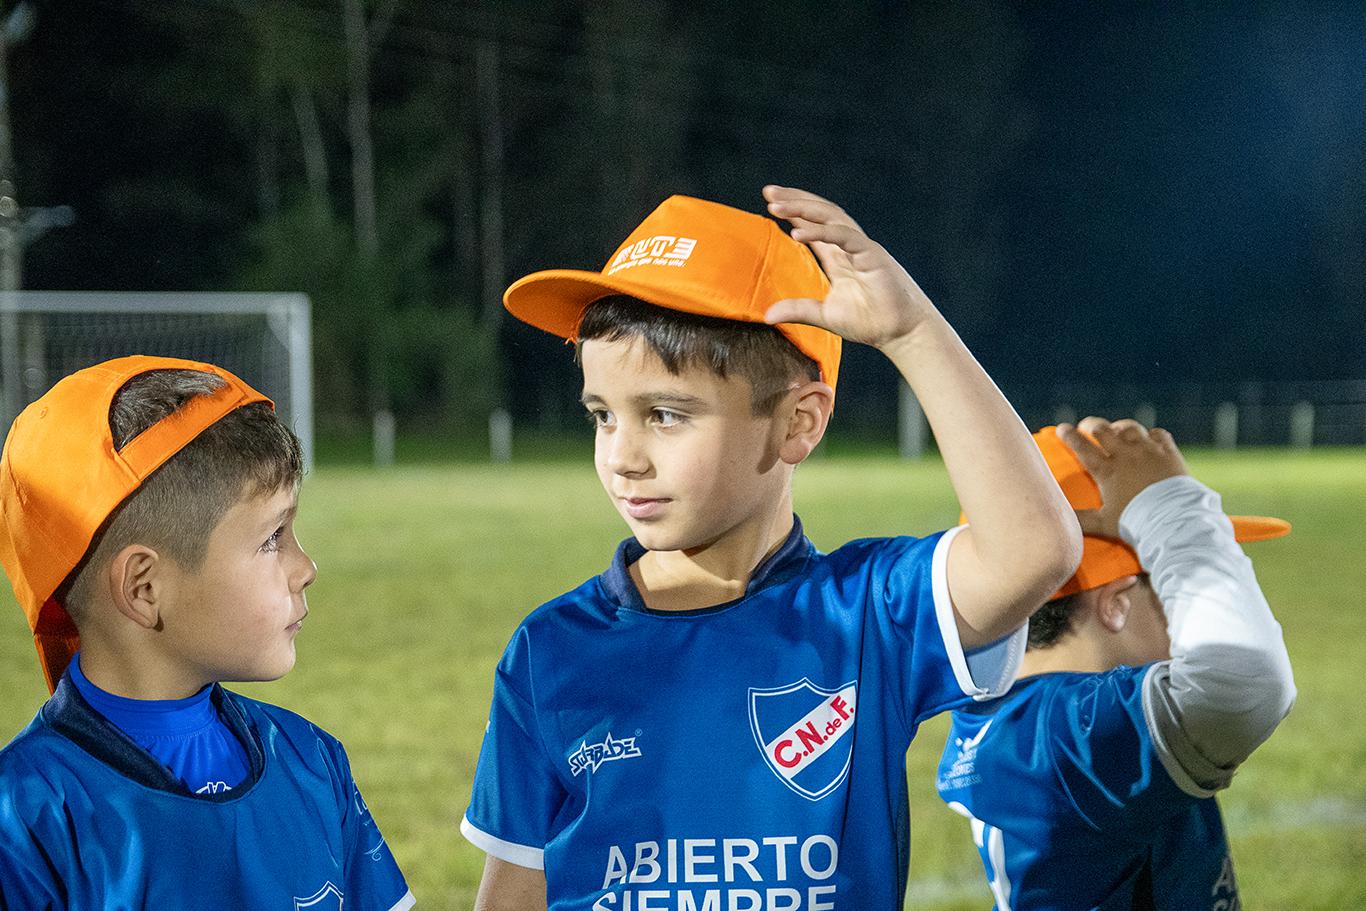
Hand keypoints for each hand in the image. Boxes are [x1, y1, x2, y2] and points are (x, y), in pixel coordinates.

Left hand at [761, 185, 938, 349]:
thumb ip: (798, 310)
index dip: (794, 213)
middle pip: (820, 214)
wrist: (901, 333)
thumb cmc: (870, 322)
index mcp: (839, 257)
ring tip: (777, 205)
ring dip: (803, 209)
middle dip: (794, 201)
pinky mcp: (872, 256)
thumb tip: (767, 315)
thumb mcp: (825, 315)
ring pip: (831, 218)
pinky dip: (821, 232)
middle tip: (769, 192)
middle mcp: (849, 247)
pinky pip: (845, 237)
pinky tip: (797, 233)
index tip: (771, 202)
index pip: (813, 226)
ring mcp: (862, 248)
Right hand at [1057, 417, 1187, 538]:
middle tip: (1086, 426)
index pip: (1083, 448)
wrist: (1174, 519)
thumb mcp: (1104, 523)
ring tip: (1116, 430)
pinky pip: (1158, 434)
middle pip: (1103, 430)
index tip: (1061, 428)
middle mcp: (1126, 455)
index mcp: (1107, 471)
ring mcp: (1148, 451)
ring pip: (1130, 427)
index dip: (1070, 436)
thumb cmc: (1136, 522)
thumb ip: (1081, 519)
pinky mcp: (1168, 452)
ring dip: (1120, 426)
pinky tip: (1149, 439)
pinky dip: (1151, 435)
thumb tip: (1059, 518)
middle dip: (1091, 424)